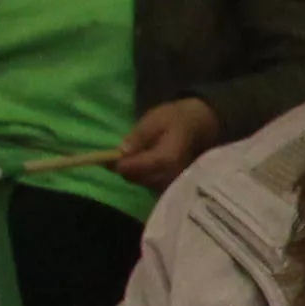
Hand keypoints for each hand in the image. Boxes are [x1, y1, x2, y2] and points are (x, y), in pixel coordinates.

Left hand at [102, 97, 224, 188]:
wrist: (198, 125)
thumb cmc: (174, 119)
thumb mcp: (153, 120)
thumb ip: (138, 136)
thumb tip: (121, 152)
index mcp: (167, 158)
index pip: (135, 168)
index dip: (118, 163)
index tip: (106, 157)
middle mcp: (171, 175)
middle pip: (137, 178)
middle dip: (126, 167)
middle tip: (120, 154)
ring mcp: (173, 183)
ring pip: (142, 183)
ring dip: (134, 172)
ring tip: (135, 156)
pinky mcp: (173, 186)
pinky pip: (150, 184)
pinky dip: (143, 175)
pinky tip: (144, 163)